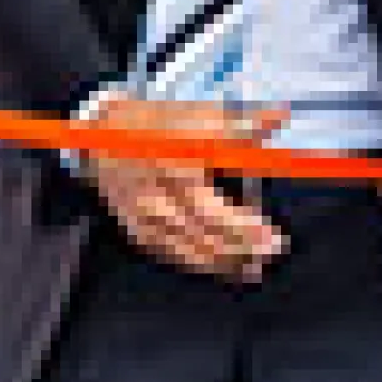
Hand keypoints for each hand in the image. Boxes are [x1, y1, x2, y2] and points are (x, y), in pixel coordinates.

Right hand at [83, 99, 289, 283]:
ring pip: (188, 251)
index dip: (245, 230)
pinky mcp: (137, 231)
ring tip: (254, 266)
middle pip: (203, 236)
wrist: (101, 135)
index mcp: (174, 169)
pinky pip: (172, 254)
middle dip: (241, 248)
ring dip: (224, 262)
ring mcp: (143, 219)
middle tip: (272, 252)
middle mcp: (157, 199)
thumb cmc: (158, 123)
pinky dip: (200, 262)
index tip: (274, 238)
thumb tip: (280, 117)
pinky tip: (223, 265)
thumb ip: (243, 122)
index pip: (213, 212)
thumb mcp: (200, 114)